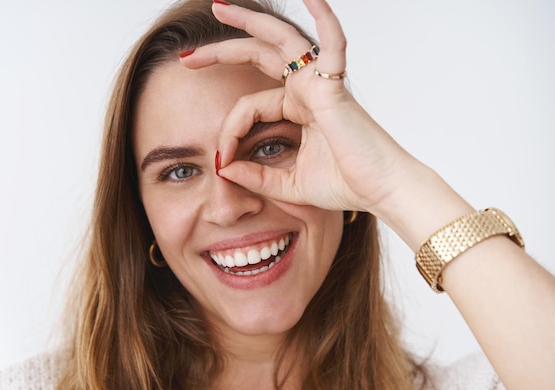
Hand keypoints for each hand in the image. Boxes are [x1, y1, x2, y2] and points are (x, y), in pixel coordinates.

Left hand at [180, 0, 413, 212]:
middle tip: (187, 56)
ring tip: (220, 7)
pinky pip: (333, 44)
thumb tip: (223, 168)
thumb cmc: (345, 185)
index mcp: (296, 110)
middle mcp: (306, 90)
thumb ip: (256, 176)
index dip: (228, 132)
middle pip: (258, 57)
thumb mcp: (287, 184)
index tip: (220, 161)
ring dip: (250, 22)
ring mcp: (320, 83)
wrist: (381, 192)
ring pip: (281, 41)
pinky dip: (325, 17)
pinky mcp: (335, 87)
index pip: (248, 107)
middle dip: (221, 52)